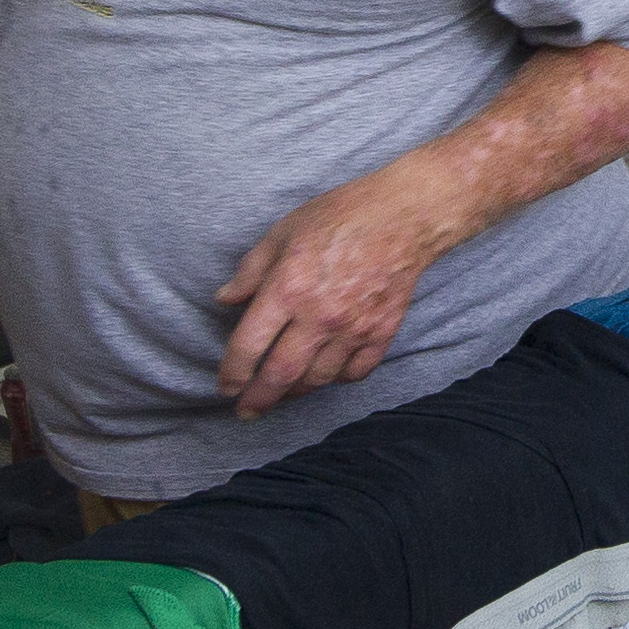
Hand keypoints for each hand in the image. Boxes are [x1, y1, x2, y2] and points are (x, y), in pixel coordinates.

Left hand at [212, 160, 462, 417]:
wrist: (403, 217)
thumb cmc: (340, 217)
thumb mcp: (282, 233)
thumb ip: (250, 271)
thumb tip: (224, 299)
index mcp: (288, 288)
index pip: (249, 345)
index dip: (232, 373)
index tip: (226, 386)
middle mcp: (318, 316)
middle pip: (281, 375)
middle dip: (259, 400)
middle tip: (247, 411)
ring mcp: (353, 329)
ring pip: (317, 380)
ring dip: (295, 393)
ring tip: (282, 395)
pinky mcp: (380, 333)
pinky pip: (354, 373)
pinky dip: (336, 380)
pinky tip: (325, 375)